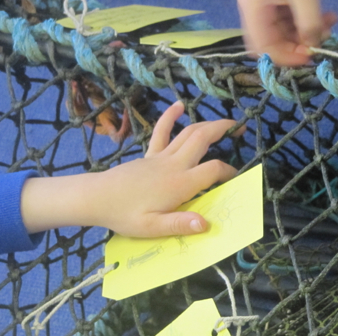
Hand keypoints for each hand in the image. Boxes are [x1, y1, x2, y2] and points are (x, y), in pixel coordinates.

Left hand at [21, 102, 240, 237]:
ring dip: (207, 123)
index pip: (213, 170)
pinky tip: (178, 105)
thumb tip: (205, 224)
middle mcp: (174, 165)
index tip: (236, 176)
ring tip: (224, 121)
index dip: (229, 171)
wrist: (97, 198)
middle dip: (223, 130)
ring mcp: (161, 157)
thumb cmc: (125, 215)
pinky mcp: (150, 155)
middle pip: (202, 138)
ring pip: (188, 132)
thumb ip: (179, 224)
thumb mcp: (153, 227)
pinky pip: (162, 131)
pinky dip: (170, 116)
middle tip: (240, 129)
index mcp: (180, 184)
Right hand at [237, 0, 337, 65]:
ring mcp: (265, 2)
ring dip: (308, 31)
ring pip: (285, 27)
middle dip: (301, 43)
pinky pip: (290, 14)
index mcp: (252, 11)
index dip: (287, 58)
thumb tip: (313, 47)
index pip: (264, 48)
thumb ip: (309, 23)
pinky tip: (327, 16)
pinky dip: (307, 18)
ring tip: (330, 24)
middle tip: (323, 39)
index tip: (310, 56)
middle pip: (275, 39)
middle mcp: (256, 10)